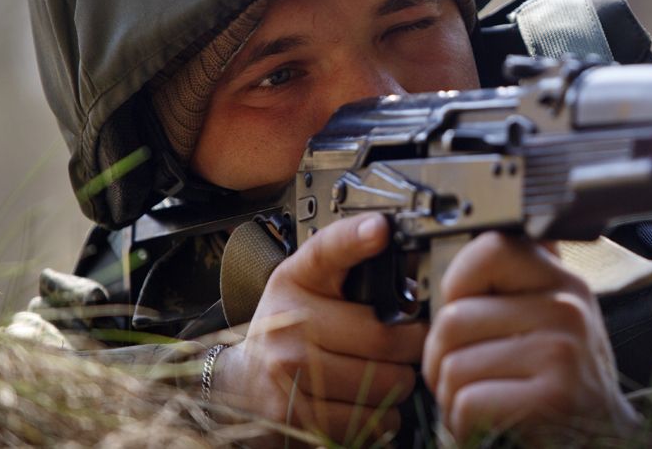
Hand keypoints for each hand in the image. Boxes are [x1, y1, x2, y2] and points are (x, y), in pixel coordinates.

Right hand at [211, 214, 425, 442]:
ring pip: (386, 383)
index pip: (328, 251)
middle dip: (412, 343)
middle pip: (386, 336)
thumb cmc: (288, 329)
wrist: (240, 384)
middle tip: (408, 342)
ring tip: (383, 372)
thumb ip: (356, 267)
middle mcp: (289, 322)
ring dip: (400, 382)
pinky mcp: (298, 417)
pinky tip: (365, 400)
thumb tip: (410, 252)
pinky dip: (383, 417)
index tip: (380, 229)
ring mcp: (290, 372)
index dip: (356, 238)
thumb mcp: (310, 286)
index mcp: (296, 280)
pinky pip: (372, 421)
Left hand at [421, 232, 641, 443]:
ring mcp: (561, 352)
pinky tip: (490, 425)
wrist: (606, 442)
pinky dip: (463, 424)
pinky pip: (467, 402)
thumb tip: (433, 304)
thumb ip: (504, 298)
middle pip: (453, 319)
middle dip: (441, 359)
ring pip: (453, 365)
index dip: (458, 283)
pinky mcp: (552, 398)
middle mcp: (567, 310)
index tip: (462, 311)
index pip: (491, 249)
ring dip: (451, 397)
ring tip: (483, 403)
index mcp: (563, 284)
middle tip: (465, 379)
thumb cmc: (565, 388)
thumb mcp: (548, 327)